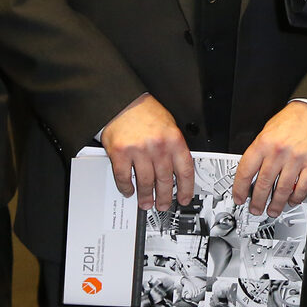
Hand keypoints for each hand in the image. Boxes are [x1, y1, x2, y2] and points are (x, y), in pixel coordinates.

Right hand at [99, 93, 193, 209]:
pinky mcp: (120, 153)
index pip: (185, 170)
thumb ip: (174, 148)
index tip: (184, 198)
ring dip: (146, 196)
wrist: (124, 102)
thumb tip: (178, 172)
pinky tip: (129, 190)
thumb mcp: (169, 126)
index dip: (186, 188)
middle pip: (165, 179)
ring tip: (146, 202)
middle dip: (165, 197)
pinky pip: (124, 177)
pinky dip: (126, 187)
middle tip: (163, 204)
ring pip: (145, 182)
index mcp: (173, 140)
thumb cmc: (146, 113)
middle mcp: (158, 146)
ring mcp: (138, 150)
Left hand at [232, 101, 306, 216]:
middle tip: (256, 209)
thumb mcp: (268, 130)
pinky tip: (292, 201)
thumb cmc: (292, 120)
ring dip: (276, 204)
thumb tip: (251, 173)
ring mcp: (296, 159)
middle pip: (263, 183)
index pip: (246, 170)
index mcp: (264, 142)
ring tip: (273, 210)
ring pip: (282, 189)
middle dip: (257, 201)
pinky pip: (302, 186)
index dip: (240, 188)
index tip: (239, 197)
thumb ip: (260, 150)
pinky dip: (296, 197)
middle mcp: (279, 151)